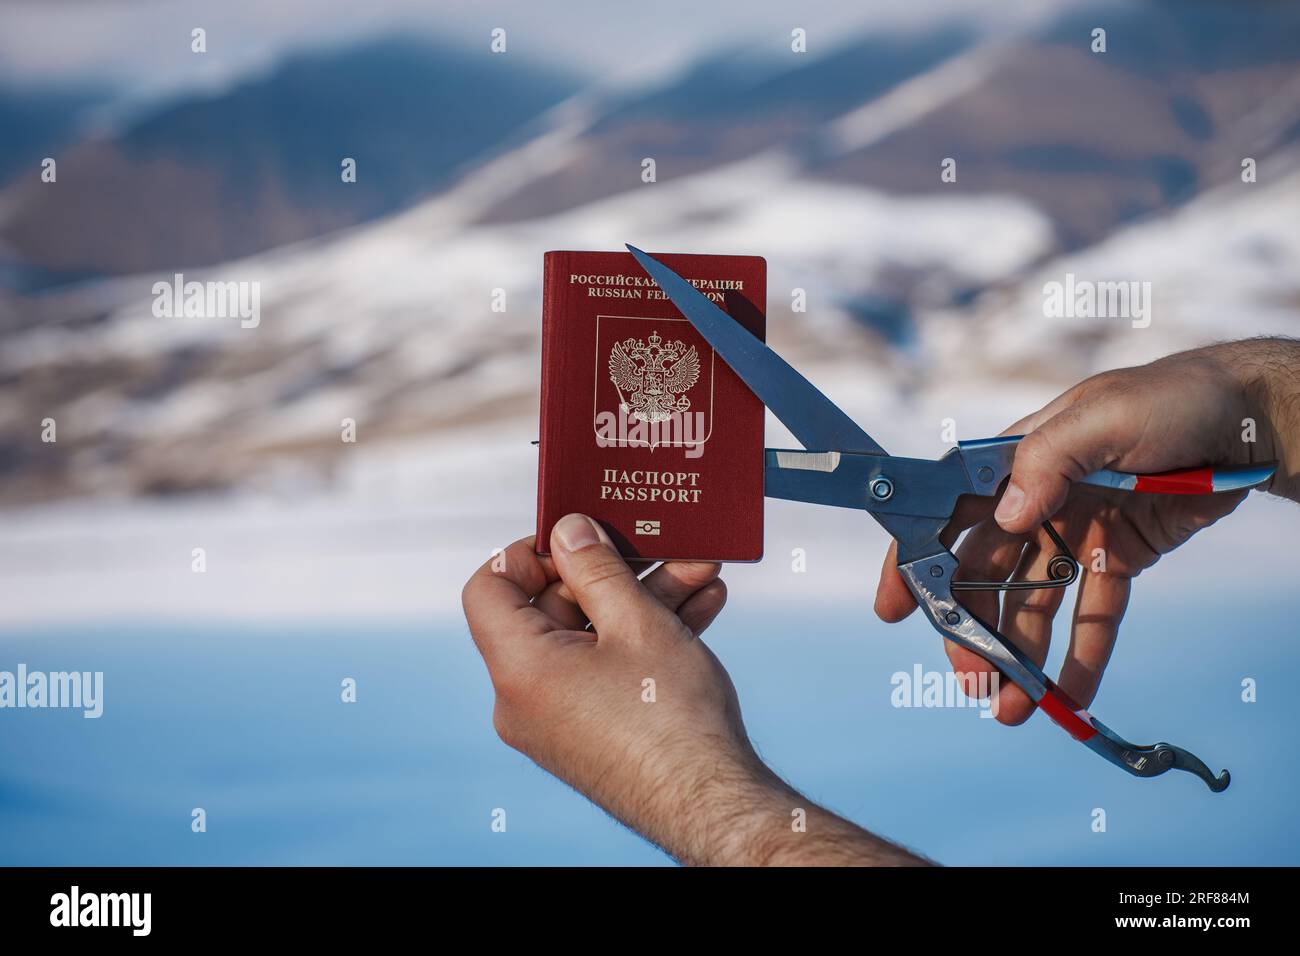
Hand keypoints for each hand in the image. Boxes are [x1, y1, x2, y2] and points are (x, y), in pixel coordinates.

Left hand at [464, 513, 925, 864]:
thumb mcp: (636, 622)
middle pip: (553, 609)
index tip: (579, 536)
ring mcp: (558, 719)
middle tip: (660, 546)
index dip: (529, 552)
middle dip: (614, 572)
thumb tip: (568, 530)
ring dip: (643, 600)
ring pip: (591, 638)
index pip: (489, 588)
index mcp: (519, 668)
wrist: (714, 805)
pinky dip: (644, 638)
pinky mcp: (591, 732)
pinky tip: (700, 609)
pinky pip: (606, 669)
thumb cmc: (672, 719)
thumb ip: (596, 568)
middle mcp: (525, 698)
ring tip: (700, 572)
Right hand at [875, 340, 1296, 723]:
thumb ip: (1049, 461)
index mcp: (1017, 460)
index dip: (915, 559)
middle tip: (970, 677)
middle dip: (971, 628)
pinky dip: (1082, 656)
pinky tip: (1069, 697)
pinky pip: (1094, 614)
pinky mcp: (1120, 556)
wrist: (1250, 419)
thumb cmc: (1173, 398)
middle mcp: (1036, 499)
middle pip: (987, 573)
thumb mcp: (1105, 416)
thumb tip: (1007, 516)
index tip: (895, 608)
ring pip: (1034, 603)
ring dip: (1019, 655)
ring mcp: (1076, 530)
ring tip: (1010, 706)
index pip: (950, 513)